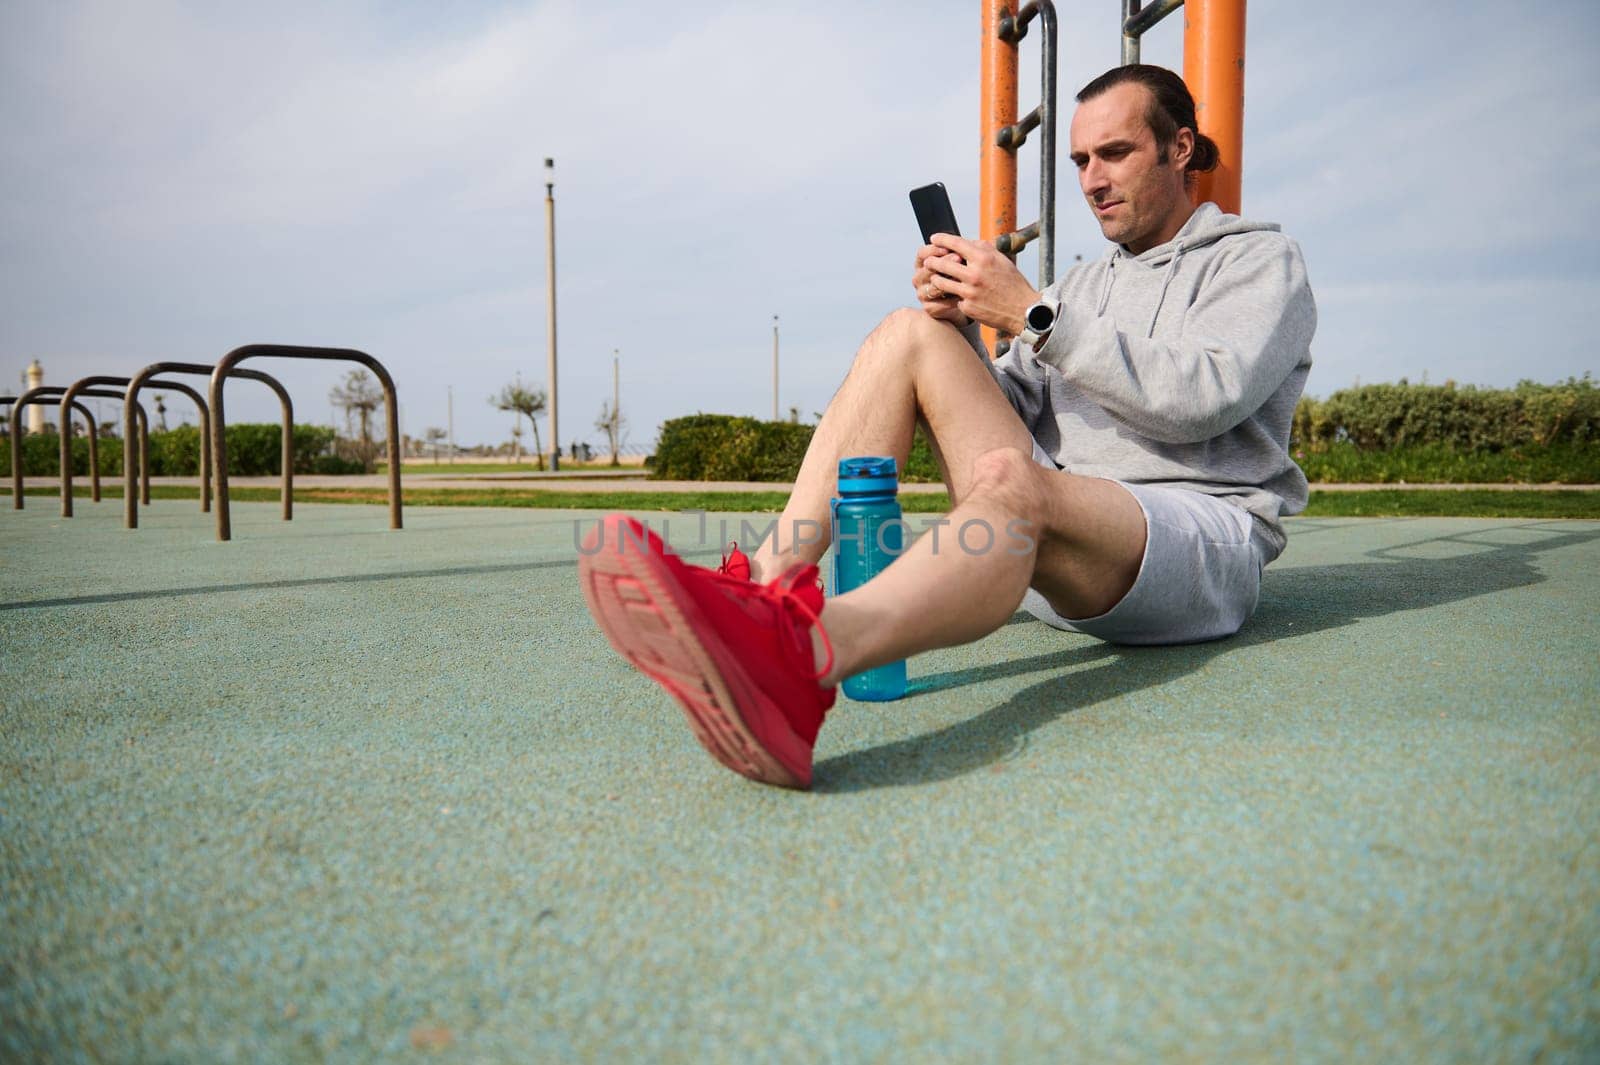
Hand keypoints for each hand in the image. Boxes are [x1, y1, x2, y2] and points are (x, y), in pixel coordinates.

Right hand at [912, 241, 969, 325]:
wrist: (964, 300)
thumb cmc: (962, 276)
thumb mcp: (960, 260)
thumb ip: (960, 251)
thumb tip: (971, 242)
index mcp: (922, 263)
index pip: (922, 253)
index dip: (934, 249)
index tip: (948, 247)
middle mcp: (919, 278)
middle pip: (927, 268)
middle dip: (943, 262)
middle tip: (958, 258)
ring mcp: (922, 294)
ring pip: (933, 286)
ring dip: (949, 280)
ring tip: (963, 276)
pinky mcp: (930, 308)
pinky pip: (940, 303)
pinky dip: (954, 298)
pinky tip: (965, 294)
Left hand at [924, 233, 1038, 335]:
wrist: (1023, 310)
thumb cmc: (1013, 284)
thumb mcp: (1001, 260)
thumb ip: (983, 249)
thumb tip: (965, 242)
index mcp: (984, 258)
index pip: (956, 244)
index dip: (941, 239)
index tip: (933, 238)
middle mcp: (975, 274)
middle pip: (942, 263)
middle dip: (932, 261)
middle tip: (927, 261)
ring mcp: (969, 292)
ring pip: (941, 282)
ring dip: (936, 279)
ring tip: (935, 277)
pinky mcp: (968, 307)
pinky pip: (953, 299)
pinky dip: (953, 297)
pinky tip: (953, 296)